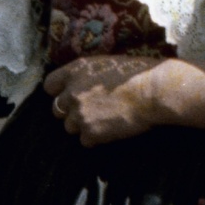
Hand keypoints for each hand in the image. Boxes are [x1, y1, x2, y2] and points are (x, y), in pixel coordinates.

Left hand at [44, 54, 165, 145]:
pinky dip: (96, 138)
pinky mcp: (91, 133)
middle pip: (57, 109)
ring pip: (70, 127)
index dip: (59, 91)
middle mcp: (72, 92)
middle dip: (71, 111)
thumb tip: (83, 82)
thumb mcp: (108, 63)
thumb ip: (88, 74)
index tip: (69, 95)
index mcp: (76, 70)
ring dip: (83, 125)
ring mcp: (79, 114)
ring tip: (104, 120)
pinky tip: (111, 129)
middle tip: (90, 110)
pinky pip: (85, 141)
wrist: (154, 91)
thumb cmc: (138, 73)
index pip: (50, 85)